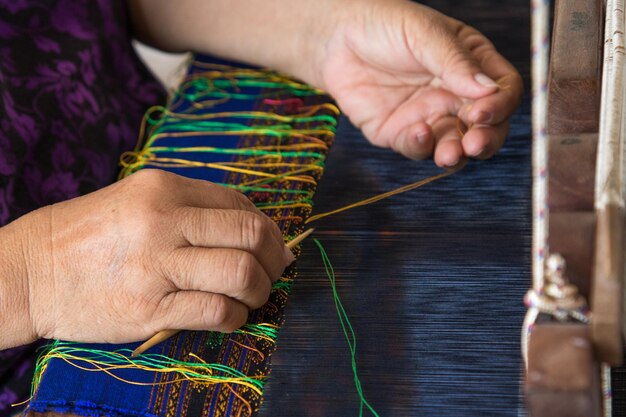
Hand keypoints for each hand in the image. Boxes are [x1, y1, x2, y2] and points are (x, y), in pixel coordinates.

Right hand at [3, 169, 292, 347]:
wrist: (32, 270)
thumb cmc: (93, 236)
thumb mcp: (141, 202)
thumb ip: (196, 210)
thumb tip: (259, 232)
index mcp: (165, 188)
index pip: (241, 205)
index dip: (269, 230)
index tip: (273, 249)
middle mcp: (164, 220)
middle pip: (250, 234)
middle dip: (274, 259)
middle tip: (271, 274)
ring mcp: (155, 264)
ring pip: (240, 272)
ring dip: (260, 290)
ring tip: (251, 298)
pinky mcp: (148, 308)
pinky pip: (215, 311)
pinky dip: (235, 317)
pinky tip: (229, 316)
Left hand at [313, 0, 522, 166]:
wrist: (336, 39)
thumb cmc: (384, 24)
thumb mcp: (423, 33)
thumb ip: (455, 62)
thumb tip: (489, 90)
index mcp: (471, 64)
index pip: (503, 90)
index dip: (500, 104)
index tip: (484, 112)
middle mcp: (454, 94)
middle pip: (486, 127)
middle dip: (485, 139)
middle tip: (474, 144)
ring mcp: (429, 116)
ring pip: (454, 145)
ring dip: (456, 154)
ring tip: (448, 154)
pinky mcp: (401, 133)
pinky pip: (418, 148)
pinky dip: (421, 147)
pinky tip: (417, 133)